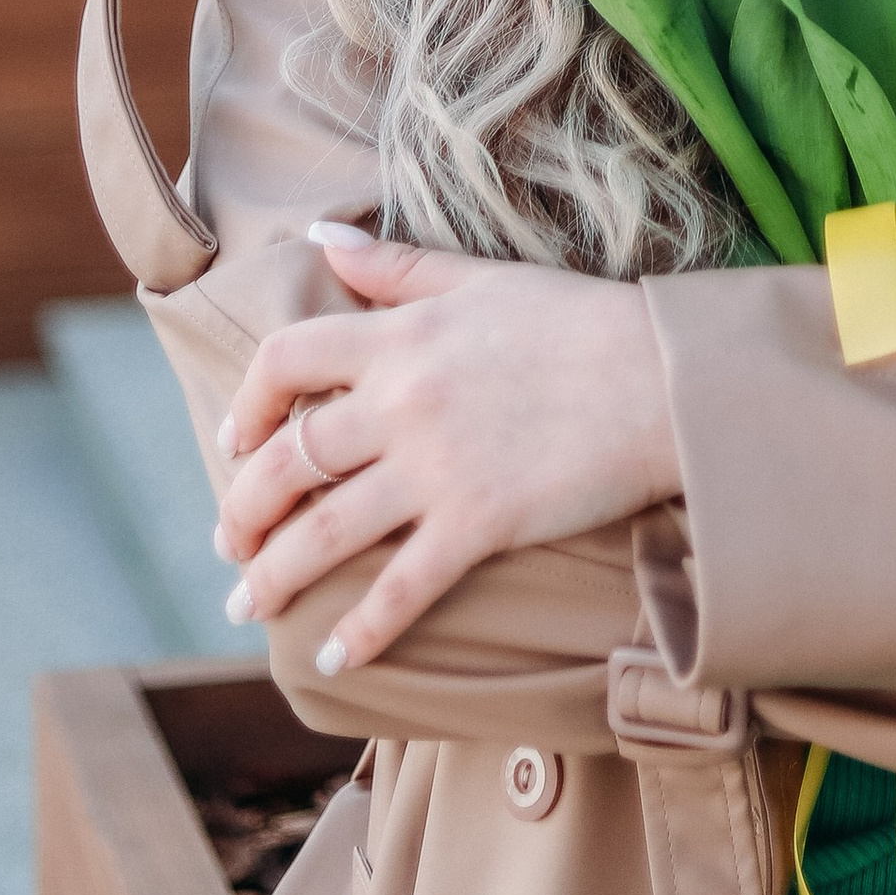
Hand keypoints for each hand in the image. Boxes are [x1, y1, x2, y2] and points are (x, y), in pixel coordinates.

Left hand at [212, 222, 681, 676]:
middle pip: (285, 461)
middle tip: (230, 544)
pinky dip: (361, 631)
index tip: (232, 438)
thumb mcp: (481, 277)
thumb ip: (395, 265)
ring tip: (250, 605)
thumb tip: (320, 235)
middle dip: (241, 510)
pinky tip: (336, 659)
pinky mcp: (479, 524)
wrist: (665, 377)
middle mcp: (402, 401)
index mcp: (400, 336)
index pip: (284, 360)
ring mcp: (437, 467)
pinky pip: (400, 589)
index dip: (245, 403)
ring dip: (274, 577)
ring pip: (323, 531)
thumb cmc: (580, 321)